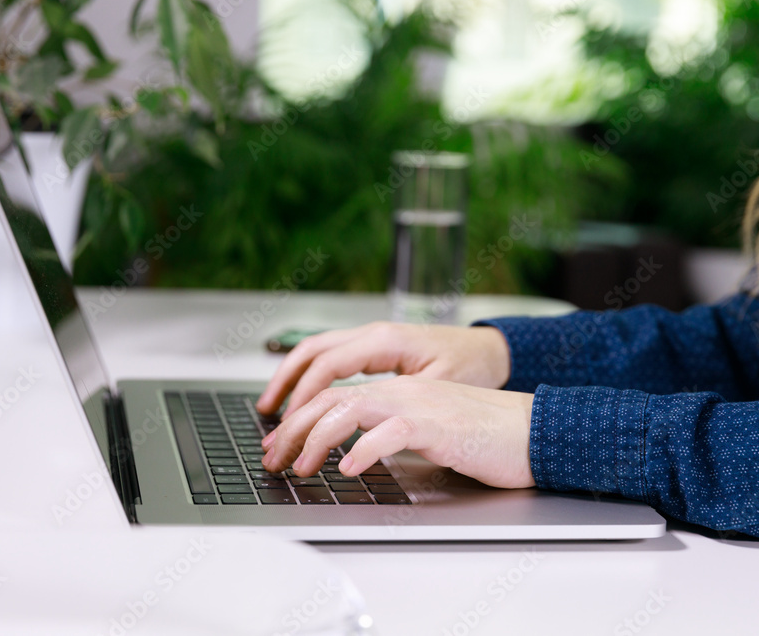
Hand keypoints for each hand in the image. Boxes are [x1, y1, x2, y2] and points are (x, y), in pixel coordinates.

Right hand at [255, 322, 510, 414]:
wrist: (489, 349)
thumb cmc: (471, 366)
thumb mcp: (439, 385)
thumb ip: (401, 400)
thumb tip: (363, 421)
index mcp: (384, 340)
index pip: (329, 365)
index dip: (305, 396)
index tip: (292, 424)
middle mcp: (371, 334)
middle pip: (312, 353)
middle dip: (284, 385)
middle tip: (268, 419)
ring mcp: (369, 338)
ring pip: (315, 352)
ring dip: (290, 379)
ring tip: (271, 409)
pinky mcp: (372, 348)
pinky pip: (329, 357)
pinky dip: (308, 376)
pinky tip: (301, 398)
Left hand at [261, 376, 534, 488]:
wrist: (530, 430)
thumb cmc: (481, 435)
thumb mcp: (424, 431)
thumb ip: (388, 433)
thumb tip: (348, 453)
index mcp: (395, 390)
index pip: (333, 397)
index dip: (298, 420)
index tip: (277, 445)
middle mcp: (400, 390)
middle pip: (330, 400)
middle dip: (292, 429)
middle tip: (271, 458)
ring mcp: (417, 404)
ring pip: (350, 410)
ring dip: (317, 439)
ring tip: (301, 466)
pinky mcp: (437, 424)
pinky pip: (390, 432)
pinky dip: (364, 450)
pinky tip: (349, 470)